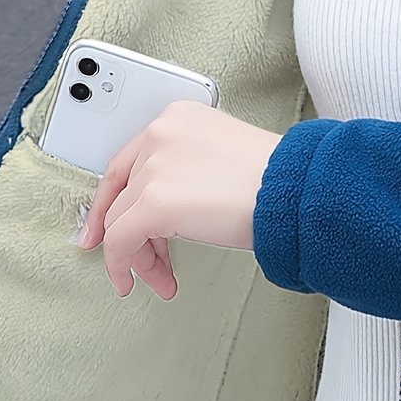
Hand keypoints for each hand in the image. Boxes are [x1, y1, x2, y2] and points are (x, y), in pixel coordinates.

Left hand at [76, 97, 280, 298]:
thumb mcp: (225, 160)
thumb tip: (171, 212)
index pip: (131, 161)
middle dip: (130, 235)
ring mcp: (154, 167)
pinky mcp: (154, 202)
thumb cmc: (279, 182)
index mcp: (178, 118)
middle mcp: (160, 135)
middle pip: (124, 193)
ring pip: (120, 220)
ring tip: (160, 280)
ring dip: (137, 257)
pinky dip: (121, 265)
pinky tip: (132, 282)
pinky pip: (120, 240)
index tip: (104, 224)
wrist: (297, 192)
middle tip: (137, 263)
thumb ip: (188, 173)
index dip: (113, 198)